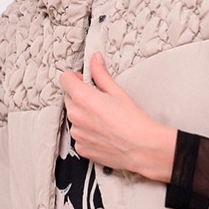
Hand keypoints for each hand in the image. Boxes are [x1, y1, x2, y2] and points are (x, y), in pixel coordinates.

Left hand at [59, 51, 176, 182]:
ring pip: (74, 118)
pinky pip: (79, 136)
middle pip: (69, 98)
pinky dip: (88, 133)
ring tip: (104, 120)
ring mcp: (77, 134)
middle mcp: (76, 116)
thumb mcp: (118, 92)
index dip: (75, 78)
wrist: (142, 148)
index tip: (85, 81)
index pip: (65, 79)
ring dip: (84, 116)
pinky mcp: (82, 148)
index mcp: (82, 98)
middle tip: (100, 102)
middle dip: (80, 97)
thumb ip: (101, 74)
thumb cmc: (134, 122)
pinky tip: (104, 133)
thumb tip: (95, 60)